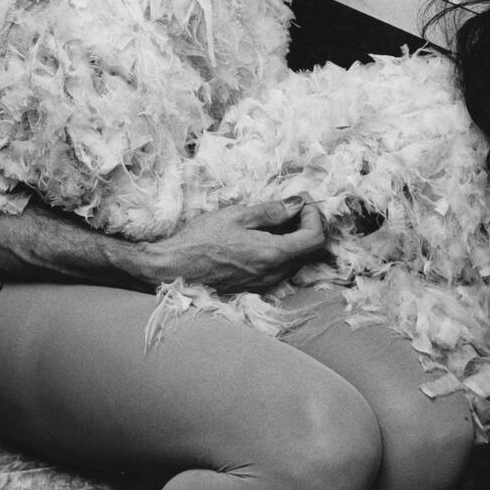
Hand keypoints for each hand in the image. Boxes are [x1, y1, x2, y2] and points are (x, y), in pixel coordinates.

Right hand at [141, 196, 326, 293]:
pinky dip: (279, 251)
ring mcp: (264, 284)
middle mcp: (273, 274)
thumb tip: (297, 204)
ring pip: (294, 261)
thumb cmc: (202, 238)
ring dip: (293, 239)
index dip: (315, 216)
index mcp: (273, 254)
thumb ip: (272, 211)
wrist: (175, 267)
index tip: (302, 202)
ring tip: (274, 220)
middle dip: (305, 225)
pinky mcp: (254, 287)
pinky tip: (261, 237)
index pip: (315, 238)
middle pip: (308, 251)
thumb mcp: (237, 215)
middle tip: (290, 207)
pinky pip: (279, 269)